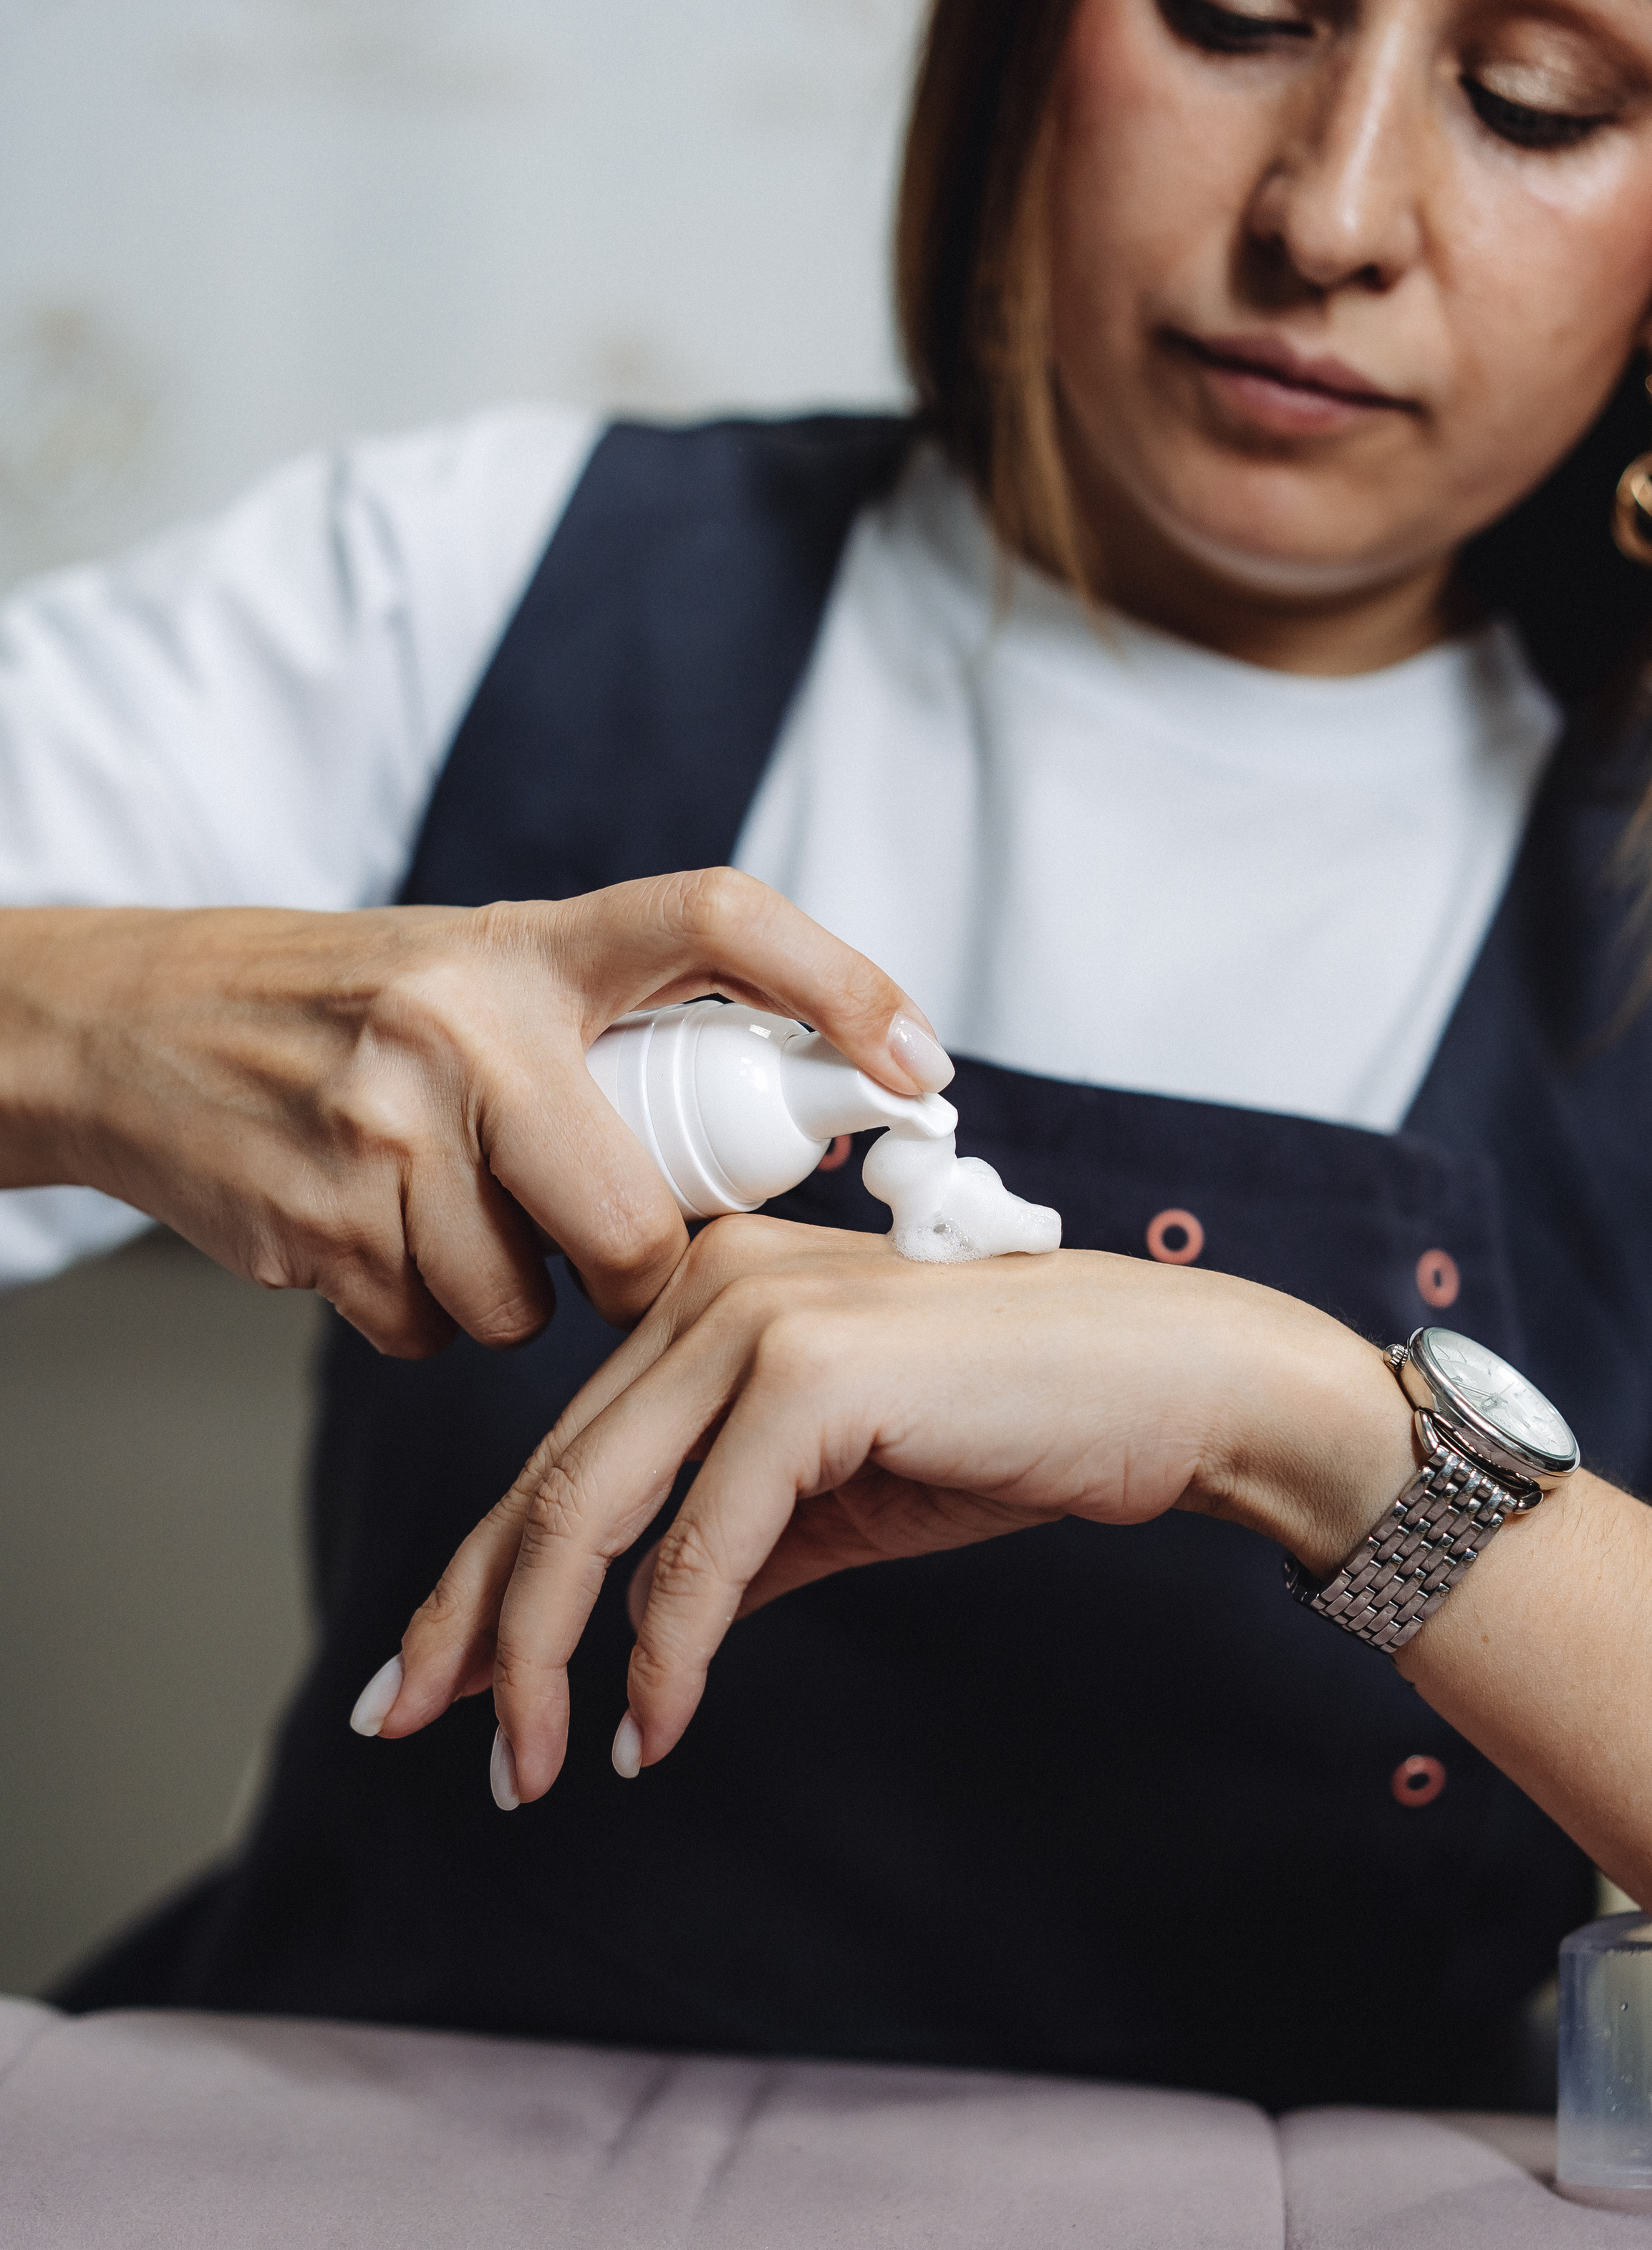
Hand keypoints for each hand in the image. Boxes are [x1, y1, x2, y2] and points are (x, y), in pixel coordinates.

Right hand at [0, 869, 951, 1351]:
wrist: (134, 1027)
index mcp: (523, 944)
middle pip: (635, 1225)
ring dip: (511, 1290)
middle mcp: (462, 1025)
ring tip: (444, 1203)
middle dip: (639, 1273)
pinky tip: (378, 1233)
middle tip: (612, 1251)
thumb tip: (797, 1128)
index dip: (840, 983)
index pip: (714, 918)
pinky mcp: (322, 1228)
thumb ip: (614, 1034)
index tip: (918, 1066)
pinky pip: (440, 1331)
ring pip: (531, 1302)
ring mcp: (384, 1131)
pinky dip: (429, 1310)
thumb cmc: (345, 1009)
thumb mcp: (482, 976)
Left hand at [375, 1214, 1411, 1800]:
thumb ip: (730, 1550)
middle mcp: (708, 1284)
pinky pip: (703, 1544)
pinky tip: (650, 1732)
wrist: (1175, 1386)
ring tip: (530, 1770)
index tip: (427, 1682)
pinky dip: (666, 1654)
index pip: (561, 1451)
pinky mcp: (812, 1370)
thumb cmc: (1019, 1428)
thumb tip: (632, 1645)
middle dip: (476, 1625)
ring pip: (596, 1510)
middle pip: (551, 1480)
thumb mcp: (838, 1500)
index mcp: (704, 1293)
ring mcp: (754, 1316)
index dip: (479, 1575)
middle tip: (416, 1732)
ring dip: (547, 1658)